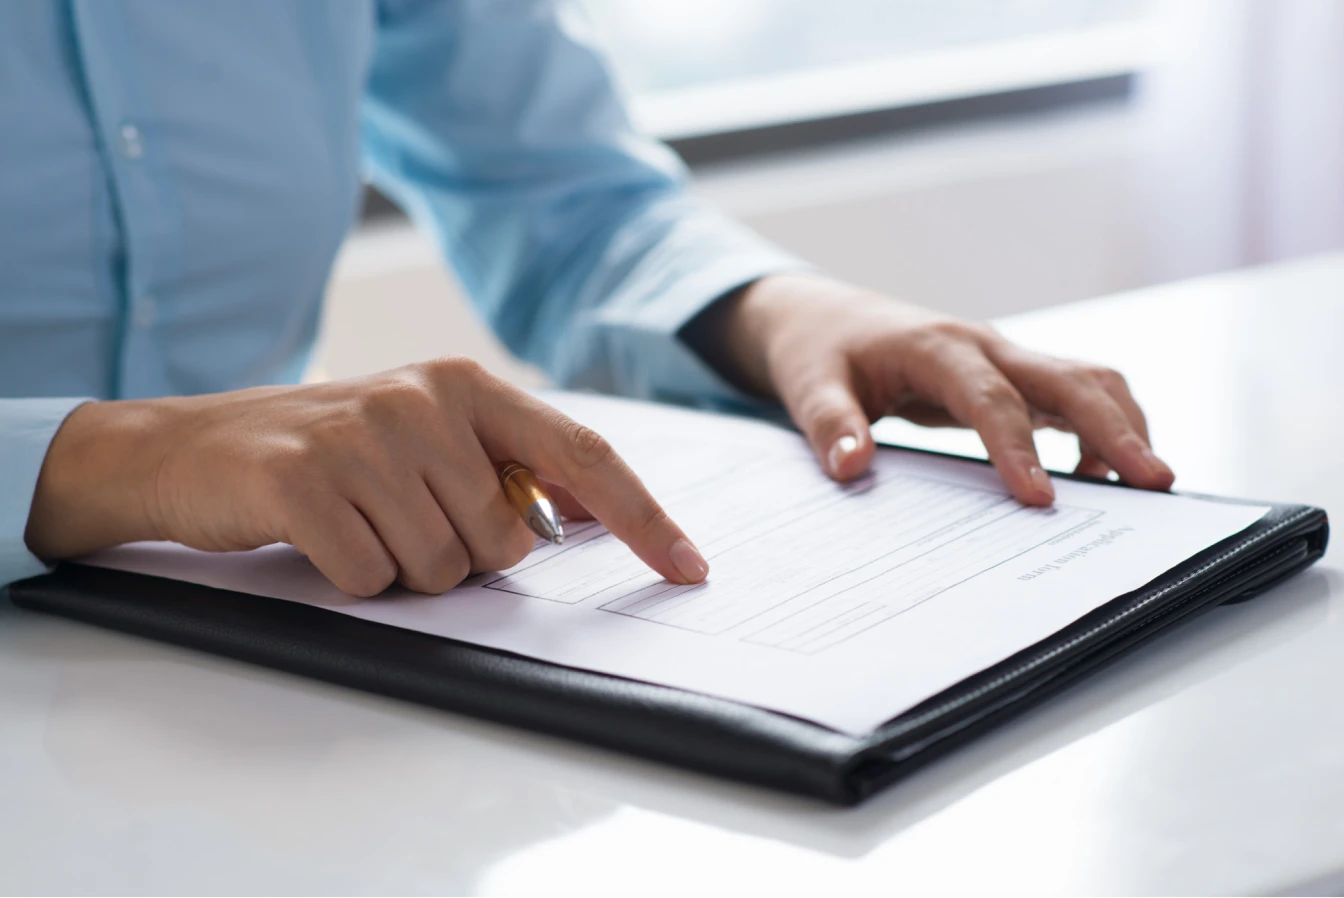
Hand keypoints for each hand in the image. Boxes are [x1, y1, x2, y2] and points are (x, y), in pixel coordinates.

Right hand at [24, 358, 708, 595]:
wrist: (193, 449)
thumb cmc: (330, 451)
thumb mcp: (426, 438)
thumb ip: (504, 469)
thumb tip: (583, 523)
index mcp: (469, 384)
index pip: (585, 456)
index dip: (645, 517)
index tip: (690, 568)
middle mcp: (425, 399)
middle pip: (507, 542)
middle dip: (463, 558)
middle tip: (401, 518)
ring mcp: (364, 437)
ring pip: (441, 569)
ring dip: (403, 569)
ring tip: (358, 520)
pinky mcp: (306, 482)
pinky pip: (372, 578)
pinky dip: (352, 577)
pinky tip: (321, 534)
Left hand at [687, 273, 1174, 503]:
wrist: (826, 316)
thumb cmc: (821, 350)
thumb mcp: (808, 386)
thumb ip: (829, 425)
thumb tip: (851, 467)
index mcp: (935, 346)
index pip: (989, 397)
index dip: (1017, 446)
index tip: (1040, 499)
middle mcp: (983, 345)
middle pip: (1068, 377)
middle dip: (1115, 428)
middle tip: (1155, 481)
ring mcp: (1004, 357)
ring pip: (1085, 379)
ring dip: (1123, 424)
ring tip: (1147, 484)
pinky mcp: (1012, 375)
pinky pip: (1072, 396)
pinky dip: (1100, 429)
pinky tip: (1098, 476)